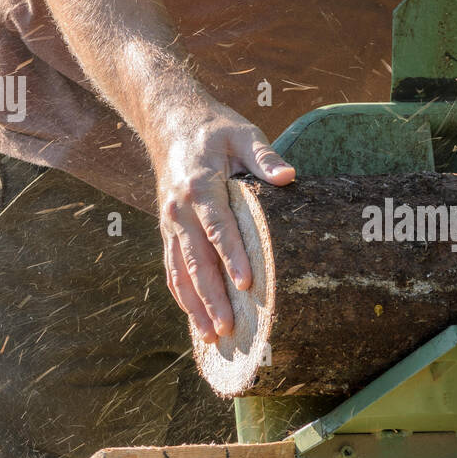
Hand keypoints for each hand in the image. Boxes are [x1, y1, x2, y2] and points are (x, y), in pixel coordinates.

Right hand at [154, 106, 294, 342]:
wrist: (170, 121)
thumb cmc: (214, 129)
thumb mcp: (243, 134)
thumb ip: (264, 157)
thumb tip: (289, 176)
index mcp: (199, 185)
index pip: (218, 227)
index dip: (232, 257)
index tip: (246, 283)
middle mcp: (179, 209)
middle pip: (196, 259)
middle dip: (212, 297)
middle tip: (228, 327)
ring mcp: (169, 222)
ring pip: (180, 271)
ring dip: (194, 305)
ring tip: (210, 336)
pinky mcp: (167, 229)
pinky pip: (172, 267)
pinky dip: (182, 295)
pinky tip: (194, 318)